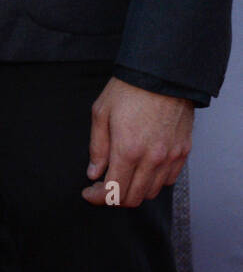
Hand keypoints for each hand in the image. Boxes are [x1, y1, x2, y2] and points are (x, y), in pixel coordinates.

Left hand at [82, 76, 192, 207]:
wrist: (163, 73)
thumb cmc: (130, 88)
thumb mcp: (101, 112)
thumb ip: (97, 147)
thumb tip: (94, 172)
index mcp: (127, 149)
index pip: (112, 191)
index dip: (97, 197)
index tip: (89, 193)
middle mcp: (151, 158)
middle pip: (133, 198)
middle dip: (114, 198)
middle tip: (103, 186)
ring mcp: (170, 157)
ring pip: (151, 192)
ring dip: (134, 190)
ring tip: (123, 176)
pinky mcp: (182, 152)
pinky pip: (168, 180)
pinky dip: (154, 181)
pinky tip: (143, 168)